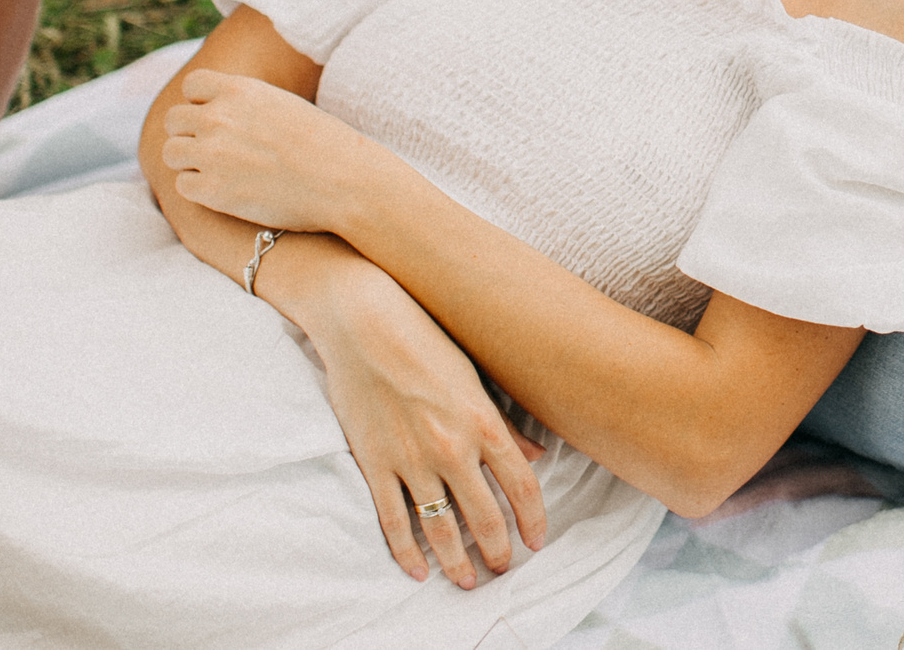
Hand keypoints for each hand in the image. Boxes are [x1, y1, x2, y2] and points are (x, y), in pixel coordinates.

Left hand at [160, 68, 377, 233]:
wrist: (345, 181)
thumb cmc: (326, 144)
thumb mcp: (284, 104)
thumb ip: (246, 103)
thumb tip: (219, 108)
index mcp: (240, 90)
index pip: (192, 85)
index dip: (201, 102)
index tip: (217, 117)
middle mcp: (219, 118)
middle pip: (175, 120)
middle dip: (190, 133)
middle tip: (216, 149)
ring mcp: (212, 154)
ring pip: (171, 152)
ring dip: (190, 160)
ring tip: (218, 170)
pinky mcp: (213, 190)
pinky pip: (182, 185)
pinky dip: (199, 188)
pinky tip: (225, 190)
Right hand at [306, 256, 550, 587]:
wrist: (366, 322)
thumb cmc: (427, 339)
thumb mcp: (476, 377)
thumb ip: (506, 422)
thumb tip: (534, 456)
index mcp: (485, 423)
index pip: (522, 487)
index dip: (533, 520)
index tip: (537, 541)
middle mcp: (453, 447)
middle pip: (485, 516)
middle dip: (497, 550)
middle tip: (501, 570)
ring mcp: (412, 459)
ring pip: (441, 528)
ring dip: (456, 561)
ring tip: (465, 581)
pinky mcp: (375, 464)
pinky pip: (393, 521)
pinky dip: (406, 552)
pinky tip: (417, 571)